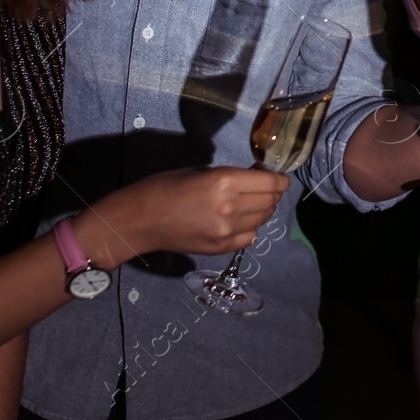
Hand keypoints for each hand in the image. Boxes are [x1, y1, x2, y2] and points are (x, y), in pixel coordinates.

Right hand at [81, 166, 290, 267]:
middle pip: (270, 201)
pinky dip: (251, 228)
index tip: (280, 178)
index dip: (280, 179)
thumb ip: (232, 176)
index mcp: (225, 181)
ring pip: (262, 220)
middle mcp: (231, 207)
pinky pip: (249, 238)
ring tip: (254, 204)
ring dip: (263, 210)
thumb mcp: (202, 171)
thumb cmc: (166, 186)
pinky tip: (241, 222)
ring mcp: (226, 231)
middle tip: (268, 188)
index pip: (270, 182)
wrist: (140, 219)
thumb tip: (256, 179)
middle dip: (273, 193)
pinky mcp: (220, 248)